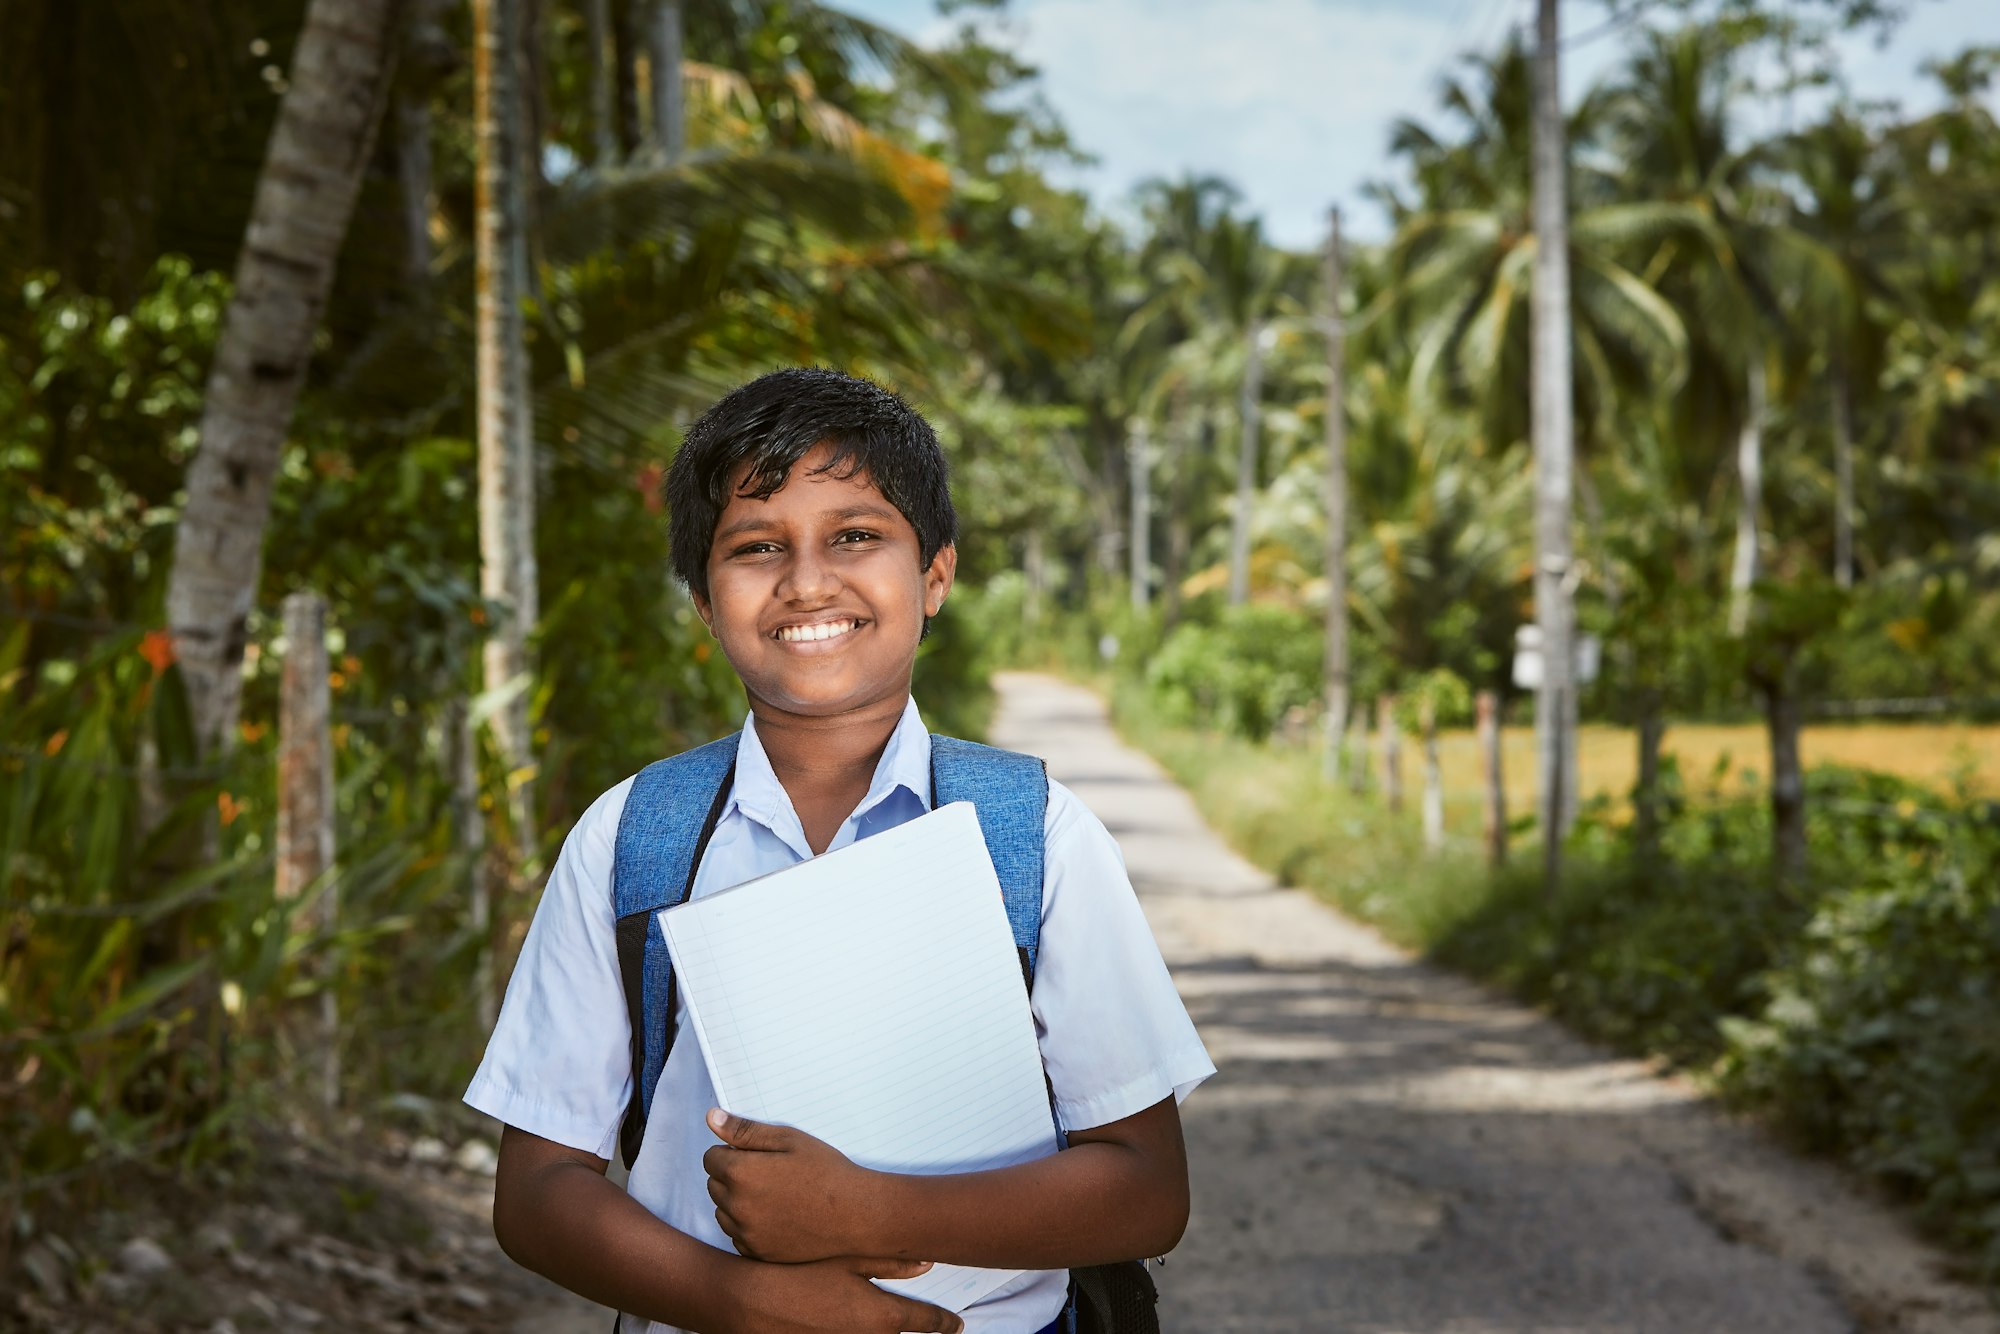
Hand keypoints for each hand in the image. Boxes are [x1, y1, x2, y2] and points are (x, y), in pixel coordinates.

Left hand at [704, 1108, 878, 1262]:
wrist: (855, 1214)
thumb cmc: (825, 1171)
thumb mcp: (788, 1139)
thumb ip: (745, 1130)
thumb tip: (712, 1118)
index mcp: (741, 1173)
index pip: (710, 1159)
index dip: (731, 1152)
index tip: (756, 1155)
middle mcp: (737, 1206)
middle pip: (713, 1185)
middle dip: (732, 1175)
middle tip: (768, 1173)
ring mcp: (746, 1233)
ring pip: (722, 1212)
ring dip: (737, 1202)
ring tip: (772, 1195)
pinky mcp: (757, 1253)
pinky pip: (738, 1236)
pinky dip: (748, 1226)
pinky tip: (776, 1216)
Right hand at [724, 1255, 962, 1333]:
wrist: (751, 1303)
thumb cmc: (799, 1275)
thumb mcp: (848, 1259)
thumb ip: (890, 1262)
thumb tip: (927, 1263)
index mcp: (882, 1316)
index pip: (926, 1322)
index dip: (945, 1324)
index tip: (958, 1327)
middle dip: (909, 1326)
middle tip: (922, 1319)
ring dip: (880, 1330)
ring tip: (870, 1314)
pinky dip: (855, 1332)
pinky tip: (840, 1318)